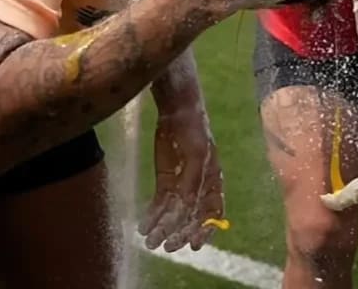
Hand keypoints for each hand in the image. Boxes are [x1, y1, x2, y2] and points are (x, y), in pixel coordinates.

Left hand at [141, 106, 223, 252]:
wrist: (177, 110)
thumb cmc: (194, 130)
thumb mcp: (198, 156)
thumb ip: (193, 183)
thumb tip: (188, 211)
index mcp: (213, 181)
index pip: (213, 212)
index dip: (206, 230)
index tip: (194, 245)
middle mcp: (198, 186)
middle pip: (191, 217)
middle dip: (180, 233)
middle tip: (167, 247)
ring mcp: (181, 184)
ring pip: (173, 213)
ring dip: (163, 228)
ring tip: (150, 242)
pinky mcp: (166, 180)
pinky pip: (160, 203)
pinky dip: (153, 216)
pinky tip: (144, 226)